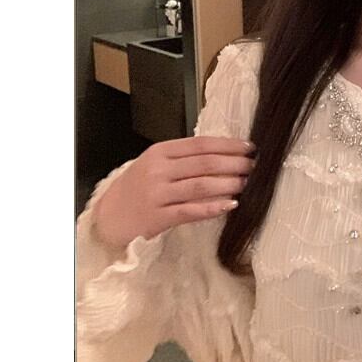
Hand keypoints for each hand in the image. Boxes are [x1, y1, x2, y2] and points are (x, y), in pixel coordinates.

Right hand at [92, 137, 256, 250]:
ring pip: (200, 186)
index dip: (228, 145)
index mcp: (160, 152)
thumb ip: (184, 159)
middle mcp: (158, 170)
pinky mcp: (157, 218)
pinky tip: (230, 205)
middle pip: (204, 163)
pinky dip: (213, 207)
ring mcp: (157, 194)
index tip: (250, 147)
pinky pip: (190, 211)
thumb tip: (226, 155)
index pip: (201, 144)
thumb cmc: (139, 187)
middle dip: (234, 163)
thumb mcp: (156, 165)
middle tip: (254, 166)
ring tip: (247, 183)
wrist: (107, 217)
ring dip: (228, 184)